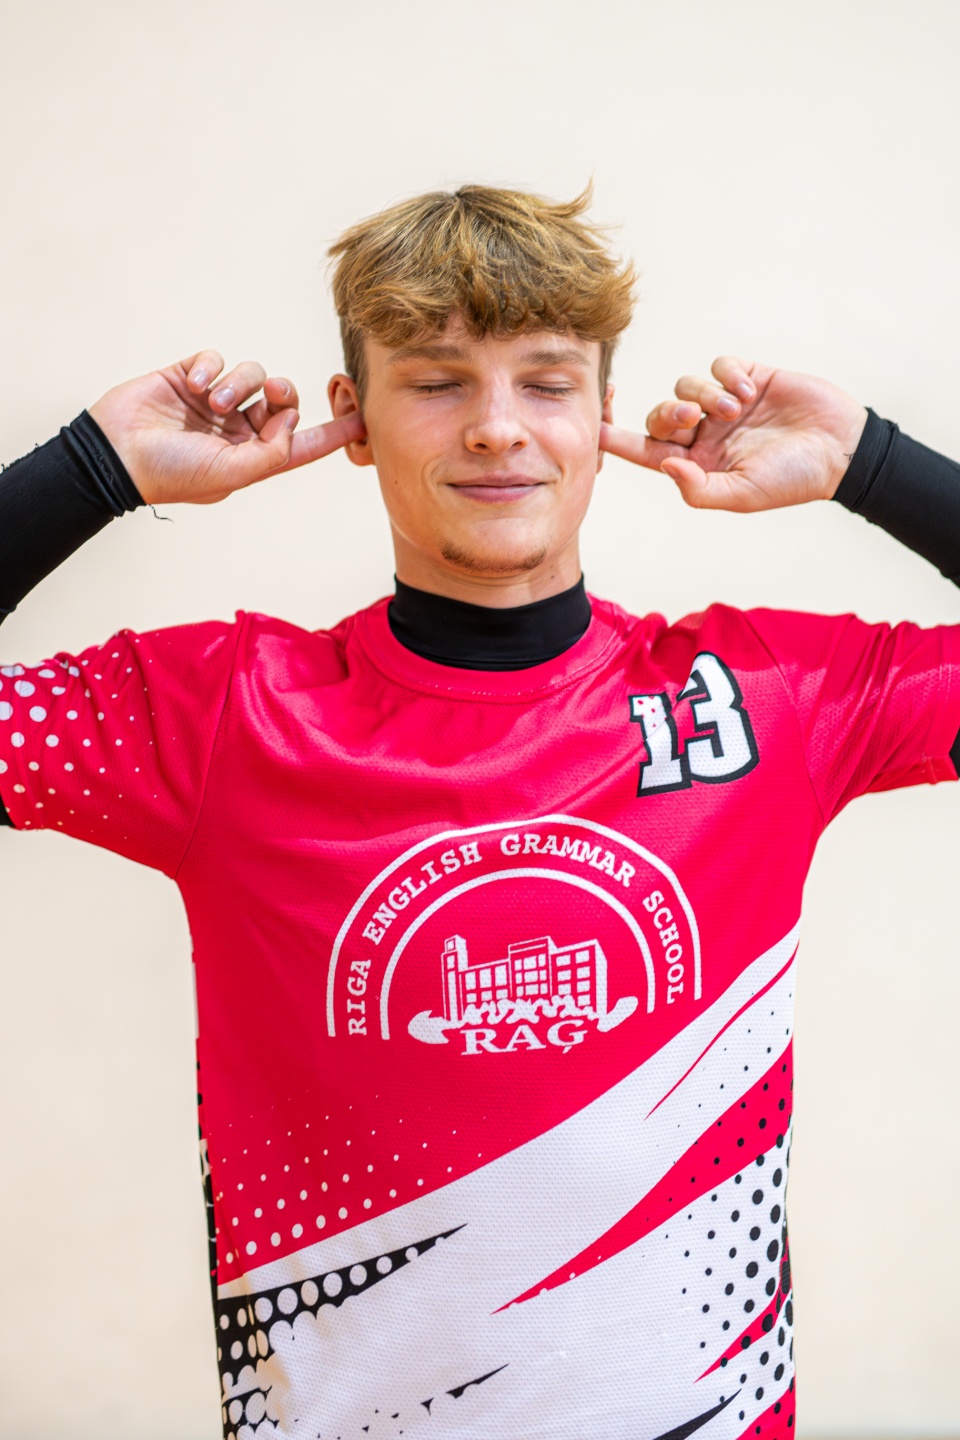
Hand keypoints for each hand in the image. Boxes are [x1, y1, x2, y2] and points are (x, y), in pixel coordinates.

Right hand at [88, 348, 365, 505]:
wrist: (114, 452)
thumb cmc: (171, 472)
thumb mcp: (230, 474)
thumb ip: (270, 453)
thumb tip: (293, 425)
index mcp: (253, 457)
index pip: (302, 444)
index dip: (334, 433)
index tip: (364, 419)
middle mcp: (238, 429)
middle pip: (282, 399)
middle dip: (283, 392)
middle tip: (273, 392)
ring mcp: (214, 402)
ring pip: (251, 374)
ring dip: (237, 383)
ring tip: (211, 400)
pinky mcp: (189, 376)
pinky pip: (216, 358)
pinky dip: (209, 367)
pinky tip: (191, 384)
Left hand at [600, 357, 867, 511]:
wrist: (840, 450)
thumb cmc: (792, 481)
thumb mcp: (742, 495)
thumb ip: (699, 489)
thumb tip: (665, 467)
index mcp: (695, 464)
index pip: (644, 450)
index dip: (615, 438)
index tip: (593, 425)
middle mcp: (704, 434)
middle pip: (659, 414)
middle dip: (668, 412)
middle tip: (692, 418)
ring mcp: (724, 404)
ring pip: (685, 385)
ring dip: (705, 394)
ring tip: (737, 409)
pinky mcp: (748, 376)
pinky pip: (719, 364)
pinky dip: (729, 375)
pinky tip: (752, 392)